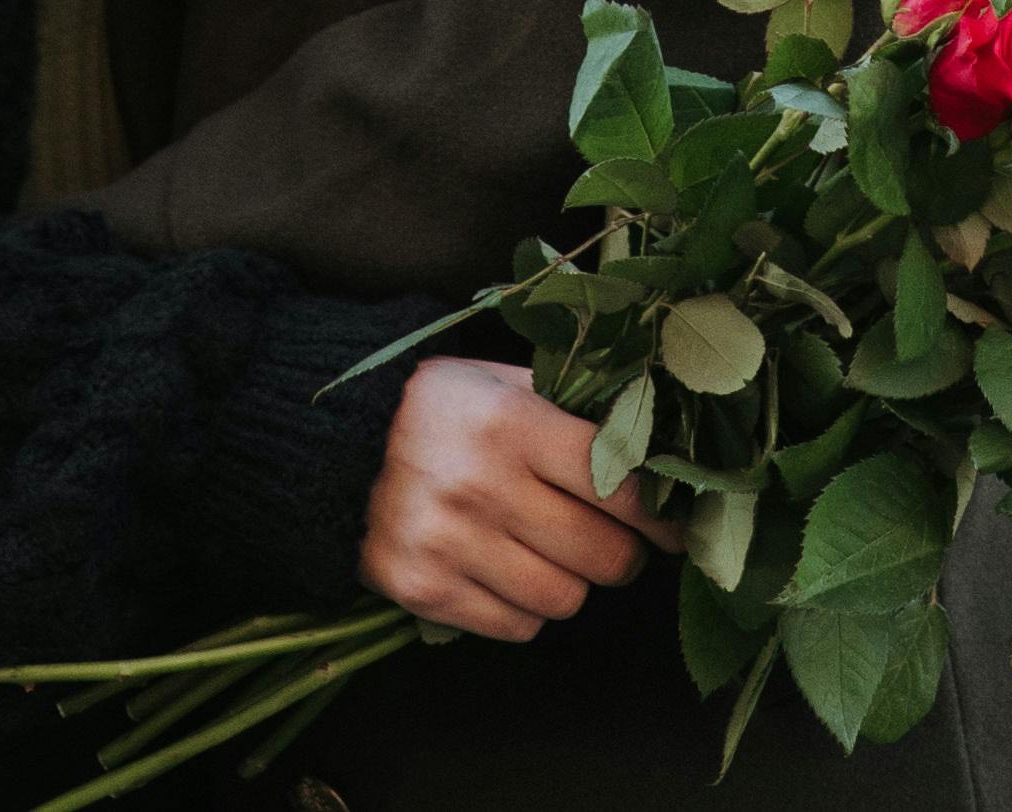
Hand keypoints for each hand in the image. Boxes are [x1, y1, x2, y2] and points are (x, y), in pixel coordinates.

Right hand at [360, 354, 657, 646]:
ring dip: (570, 582)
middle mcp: (481, 484)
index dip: (660, 515)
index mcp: (510, 421)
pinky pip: (517, 628)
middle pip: (603, 556)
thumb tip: (656, 454)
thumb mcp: (501, 383)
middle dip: (621, 554)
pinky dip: (524, 608)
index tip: (677, 528)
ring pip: (564, 600)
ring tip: (550, 553)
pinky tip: (505, 571)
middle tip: (612, 542)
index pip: (618, 486)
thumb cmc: (441, 409)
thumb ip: (571, 412)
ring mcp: (450, 543)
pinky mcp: (425, 590)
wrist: (334, 445)